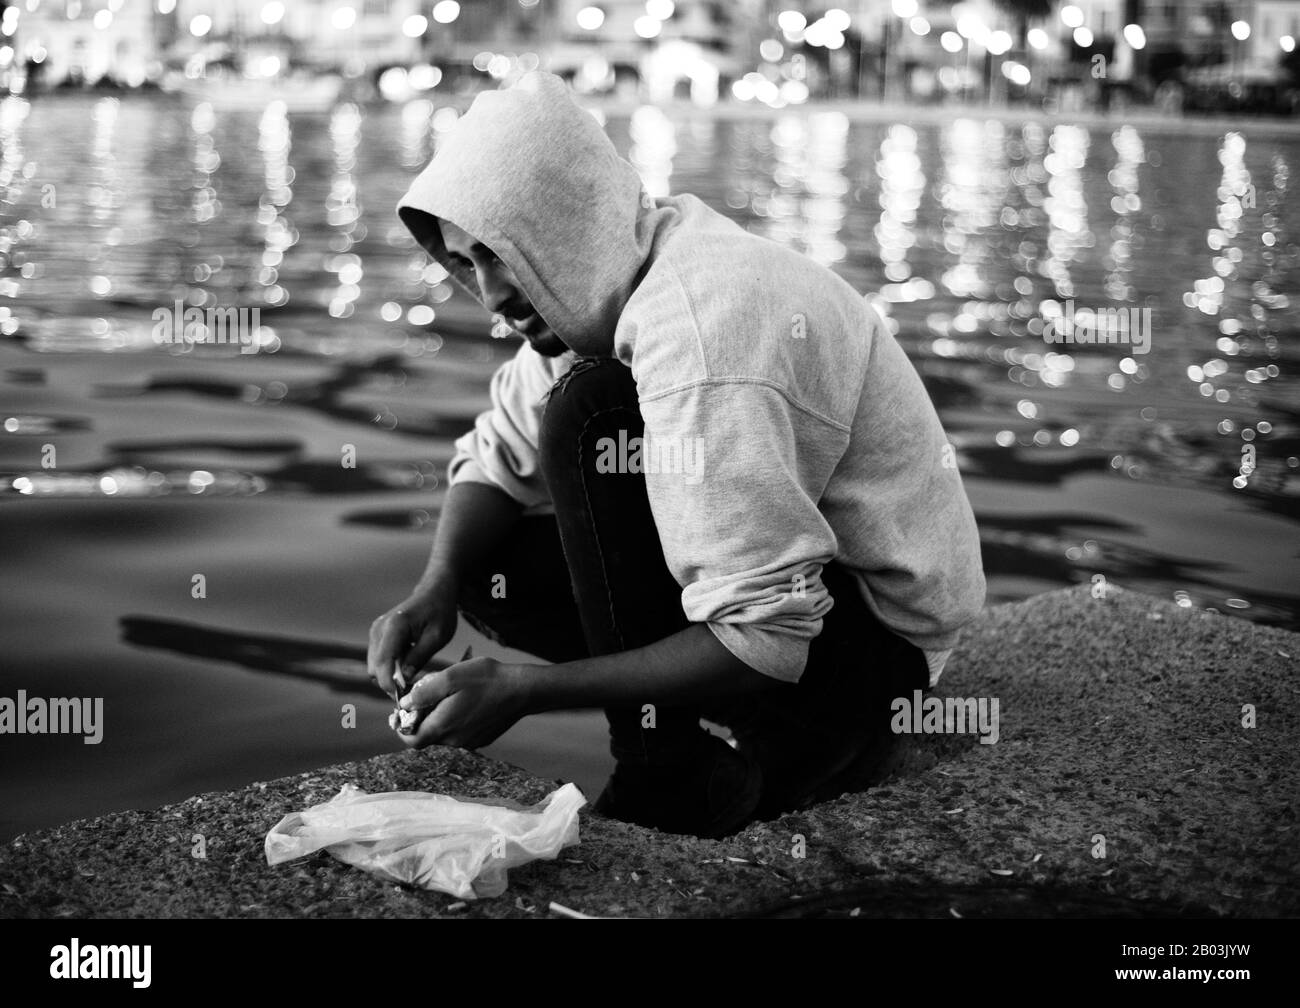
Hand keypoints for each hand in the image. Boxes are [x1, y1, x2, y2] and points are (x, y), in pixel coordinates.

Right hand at [367, 578, 458, 699]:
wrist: (434, 592)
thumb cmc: (440, 612)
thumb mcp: (437, 636)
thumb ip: (419, 657)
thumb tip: (403, 679)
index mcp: (394, 626)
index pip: (383, 663)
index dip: (389, 684)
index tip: (403, 698)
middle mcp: (379, 629)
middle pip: (374, 668)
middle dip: (389, 683)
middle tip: (410, 693)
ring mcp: (376, 631)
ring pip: (374, 666)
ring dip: (389, 677)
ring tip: (411, 681)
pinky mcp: (377, 635)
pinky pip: (378, 659)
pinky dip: (389, 669)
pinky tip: (407, 669)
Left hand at [396, 656, 534, 749]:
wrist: (522, 690)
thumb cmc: (486, 679)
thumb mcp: (449, 677)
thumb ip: (422, 693)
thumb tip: (404, 705)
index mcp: (443, 727)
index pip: (411, 740)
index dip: (402, 727)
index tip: (403, 711)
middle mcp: (455, 741)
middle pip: (427, 735)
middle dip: (423, 717)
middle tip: (430, 694)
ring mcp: (470, 742)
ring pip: (444, 733)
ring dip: (441, 717)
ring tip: (452, 694)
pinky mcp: (482, 739)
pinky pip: (460, 733)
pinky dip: (457, 720)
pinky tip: (468, 701)